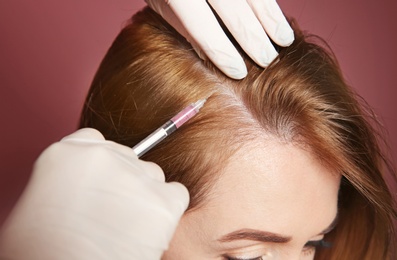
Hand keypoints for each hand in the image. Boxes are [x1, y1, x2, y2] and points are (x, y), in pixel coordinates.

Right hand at [0, 128, 188, 259]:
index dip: (100, 163)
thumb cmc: (47, 250)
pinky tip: (150, 228)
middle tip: (113, 211)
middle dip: (123, 180)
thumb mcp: (39, 203)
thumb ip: (66, 180)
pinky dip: (168, 209)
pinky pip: (175, 194)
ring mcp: (137, 175)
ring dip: (145, 195)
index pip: (93, 141)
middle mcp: (104, 156)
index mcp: (67, 153)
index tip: (101, 180)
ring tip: (129, 225)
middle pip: (127, 157)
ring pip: (152, 175)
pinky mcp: (164, 200)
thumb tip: (84, 183)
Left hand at [145, 0, 293, 78]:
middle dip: (253, 38)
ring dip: (271, 18)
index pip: (201, 25)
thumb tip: (210, 57)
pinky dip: (269, 4)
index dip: (221, 51)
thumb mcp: (164, 4)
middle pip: (232, 9)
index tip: (239, 72)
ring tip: (284, 40)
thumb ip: (185, 26)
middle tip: (267, 61)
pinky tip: (278, 18)